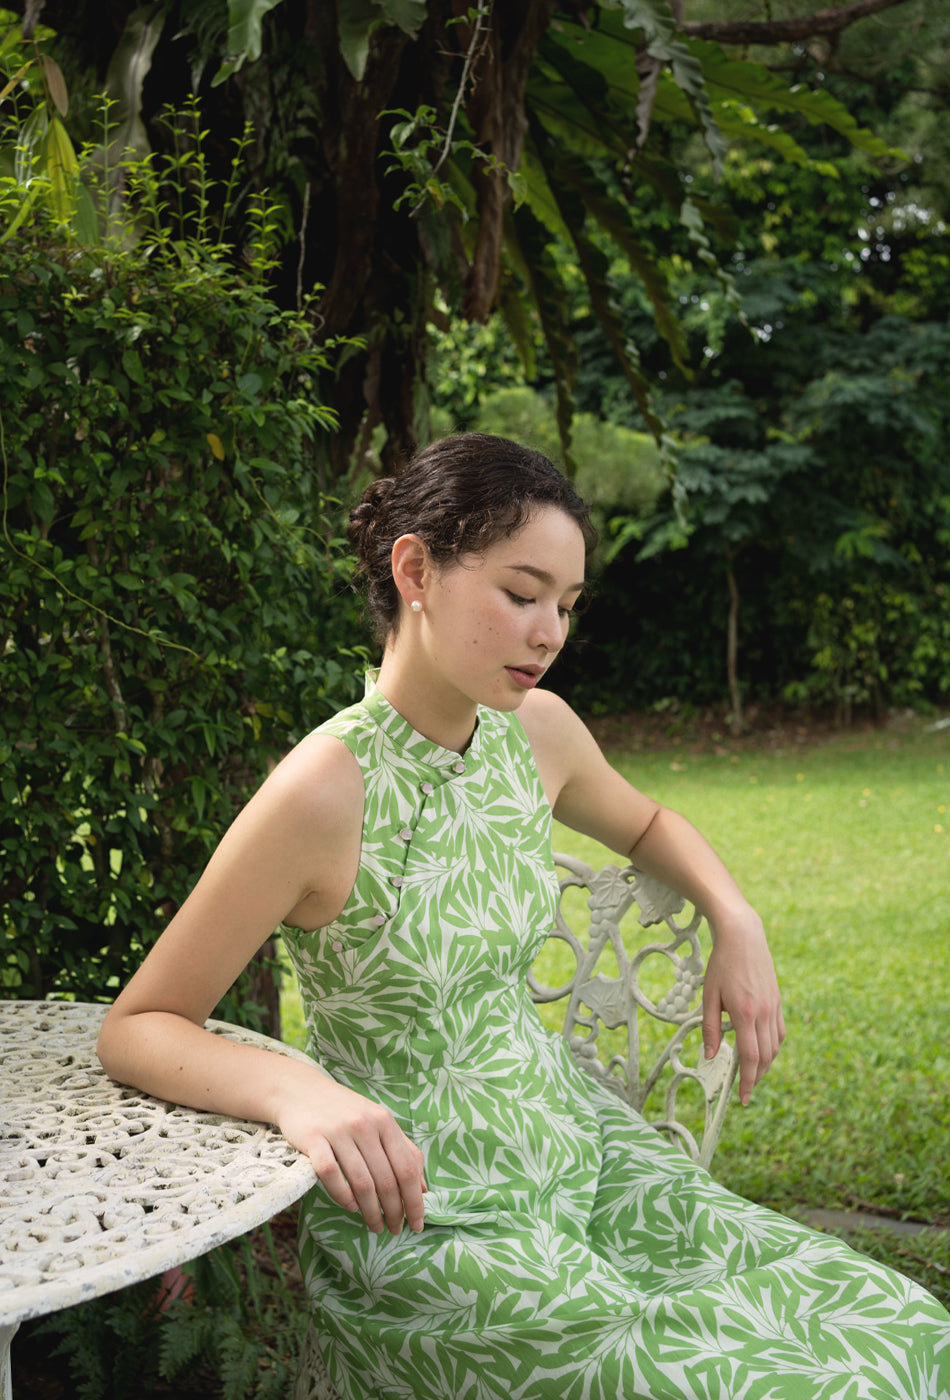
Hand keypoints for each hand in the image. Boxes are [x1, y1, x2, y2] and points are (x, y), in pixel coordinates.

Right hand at [278, 1078, 426, 1233]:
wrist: (302, 1091)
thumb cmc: (346, 1112)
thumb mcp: (379, 1123)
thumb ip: (403, 1151)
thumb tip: (423, 1189)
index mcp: (385, 1122)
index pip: (407, 1168)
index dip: (414, 1201)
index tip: (417, 1224)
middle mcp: (365, 1125)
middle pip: (386, 1179)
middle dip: (395, 1211)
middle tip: (394, 1230)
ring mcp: (339, 1131)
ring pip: (362, 1182)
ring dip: (372, 1211)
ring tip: (376, 1226)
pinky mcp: (314, 1139)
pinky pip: (331, 1174)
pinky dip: (343, 1195)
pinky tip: (351, 1206)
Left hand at [701, 906, 784, 1105]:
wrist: (743, 936)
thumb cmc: (721, 964)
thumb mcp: (709, 996)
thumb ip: (709, 1027)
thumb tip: (709, 1056)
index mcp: (745, 1014)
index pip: (751, 1058)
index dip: (748, 1081)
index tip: (743, 1097)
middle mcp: (764, 1013)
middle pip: (766, 1057)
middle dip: (757, 1078)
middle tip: (745, 1090)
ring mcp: (774, 1007)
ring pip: (775, 1046)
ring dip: (766, 1065)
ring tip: (753, 1074)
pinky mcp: (778, 1001)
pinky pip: (779, 1032)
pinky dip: (773, 1047)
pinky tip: (764, 1051)